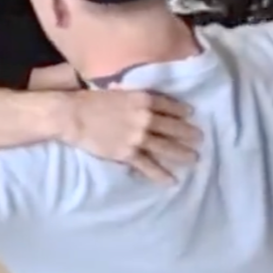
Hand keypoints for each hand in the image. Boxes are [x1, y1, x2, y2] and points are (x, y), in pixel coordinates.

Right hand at [60, 88, 200, 183]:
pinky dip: (161, 174)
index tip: (190, 115)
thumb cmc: (89, 100)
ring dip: (182, 154)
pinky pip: (149, 166)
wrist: (72, 115)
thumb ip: (133, 98)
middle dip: (189, 134)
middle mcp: (146, 118)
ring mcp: (138, 137)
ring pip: (166, 147)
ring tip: (194, 159)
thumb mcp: (117, 91)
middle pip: (173, 127)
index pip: (169, 105)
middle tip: (200, 139)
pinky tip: (172, 181)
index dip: (181, 111)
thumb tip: (142, 102)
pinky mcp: (128, 153)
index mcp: (143, 99)